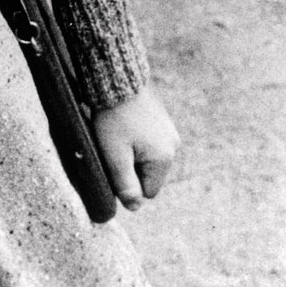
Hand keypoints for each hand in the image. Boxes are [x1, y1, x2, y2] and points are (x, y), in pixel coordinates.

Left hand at [93, 85, 179, 211]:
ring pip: (147, 156)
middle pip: (148, 173)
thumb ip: (125, 185)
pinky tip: (123, 122)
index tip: (114, 163)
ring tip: (117, 131)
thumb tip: (134, 208)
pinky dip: (135, 136)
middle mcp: (172, 145)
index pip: (148, 192)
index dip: (128, 184)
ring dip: (132, 150)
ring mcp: (168, 129)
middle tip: (113, 146)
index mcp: (164, 158)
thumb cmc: (113, 118)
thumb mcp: (114, 155)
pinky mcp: (161, 117)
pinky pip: (148, 139)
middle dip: (131, 166)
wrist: (116, 77)